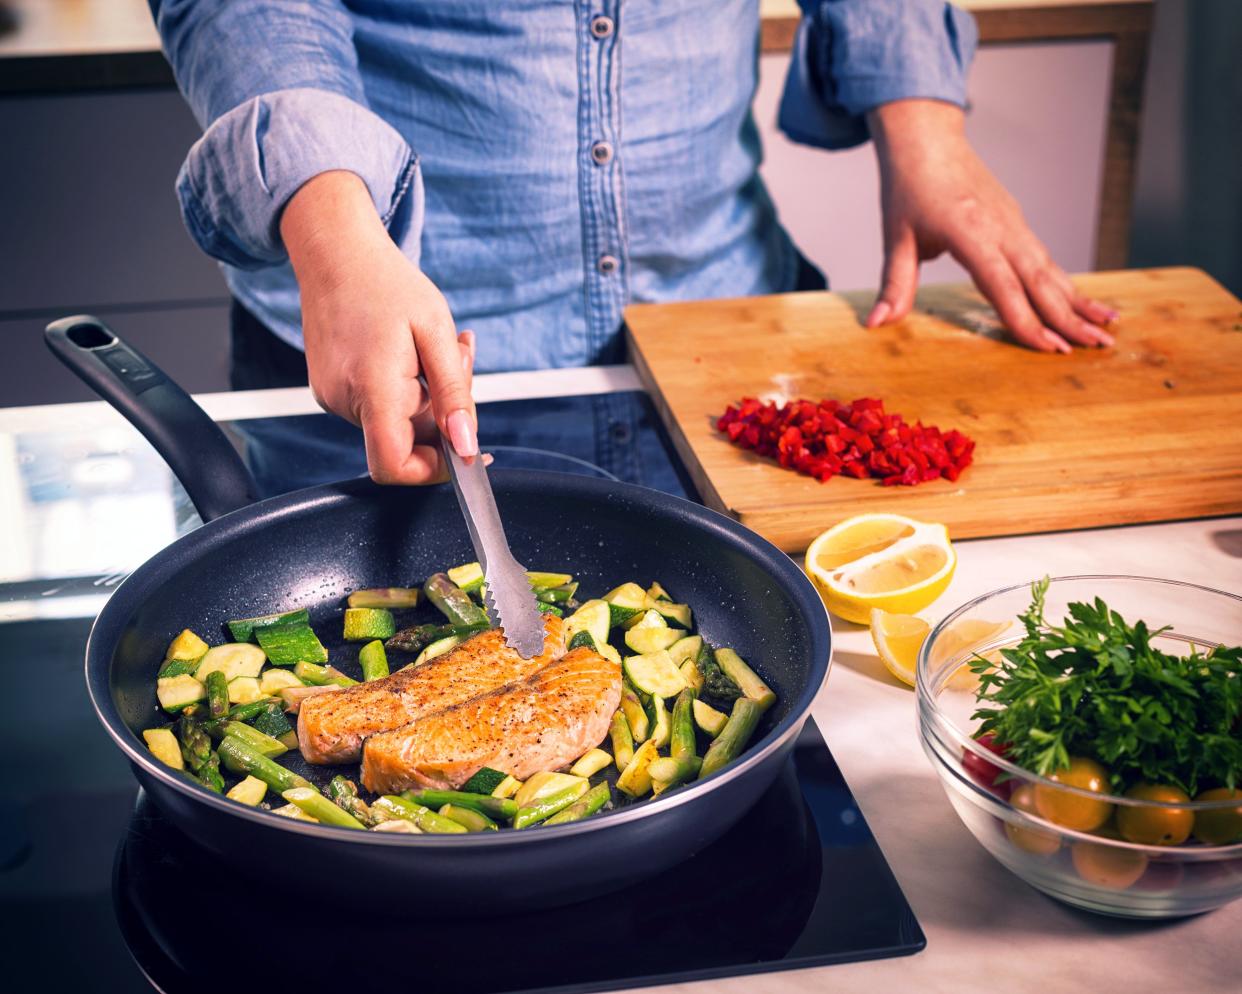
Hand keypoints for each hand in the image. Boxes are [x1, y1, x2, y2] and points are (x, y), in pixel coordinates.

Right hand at [280, 170, 476, 483]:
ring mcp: (332, 397)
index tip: (463, 451)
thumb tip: (466, 447)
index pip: (393, 466)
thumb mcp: (436, 332)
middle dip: (443, 413)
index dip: (432, 472)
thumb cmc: (386, 283)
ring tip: (435, 346)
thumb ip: (453, 394)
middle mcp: (343, 400)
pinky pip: (381, 406)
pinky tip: (413, 351)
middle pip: (406, 441)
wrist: (335, 252)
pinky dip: (408, 388)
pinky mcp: (331, 390)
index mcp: (371, 387)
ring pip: (397, 422)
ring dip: (429, 395)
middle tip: (460, 357)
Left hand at [865, 99, 1117, 352]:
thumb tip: (876, 325)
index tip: (1050, 347)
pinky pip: (1046, 259)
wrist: (928, 140)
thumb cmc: (909, 187)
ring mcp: (1014, 224)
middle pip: (1041, 280)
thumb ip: (894, 284)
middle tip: (1100, 348)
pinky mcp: (1017, 223)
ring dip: (1079, 302)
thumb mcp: (895, 237)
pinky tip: (1085, 303)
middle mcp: (1001, 228)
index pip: (1002, 285)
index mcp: (970, 232)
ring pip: (1051, 270)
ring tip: (1108, 330)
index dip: (1026, 319)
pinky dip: (1067, 284)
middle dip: (1070, 318)